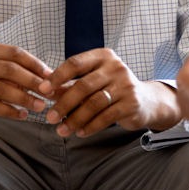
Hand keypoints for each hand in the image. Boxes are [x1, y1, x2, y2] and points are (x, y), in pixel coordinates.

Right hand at [0, 43, 52, 130]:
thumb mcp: (3, 74)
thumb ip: (23, 72)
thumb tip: (51, 78)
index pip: (14, 52)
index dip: (34, 63)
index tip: (50, 75)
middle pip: (9, 69)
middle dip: (32, 81)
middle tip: (49, 92)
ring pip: (2, 89)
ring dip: (25, 98)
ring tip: (40, 106)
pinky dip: (11, 111)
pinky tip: (23, 115)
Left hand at [41, 48, 179, 137]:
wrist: (146, 101)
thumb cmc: (111, 89)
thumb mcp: (92, 82)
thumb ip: (71, 84)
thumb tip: (45, 91)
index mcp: (102, 56)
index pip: (75, 63)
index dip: (57, 77)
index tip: (42, 90)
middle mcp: (116, 67)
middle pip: (83, 86)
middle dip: (64, 104)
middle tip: (49, 118)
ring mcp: (126, 85)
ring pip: (94, 103)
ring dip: (75, 119)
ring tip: (61, 130)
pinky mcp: (132, 103)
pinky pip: (106, 117)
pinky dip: (90, 126)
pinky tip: (79, 133)